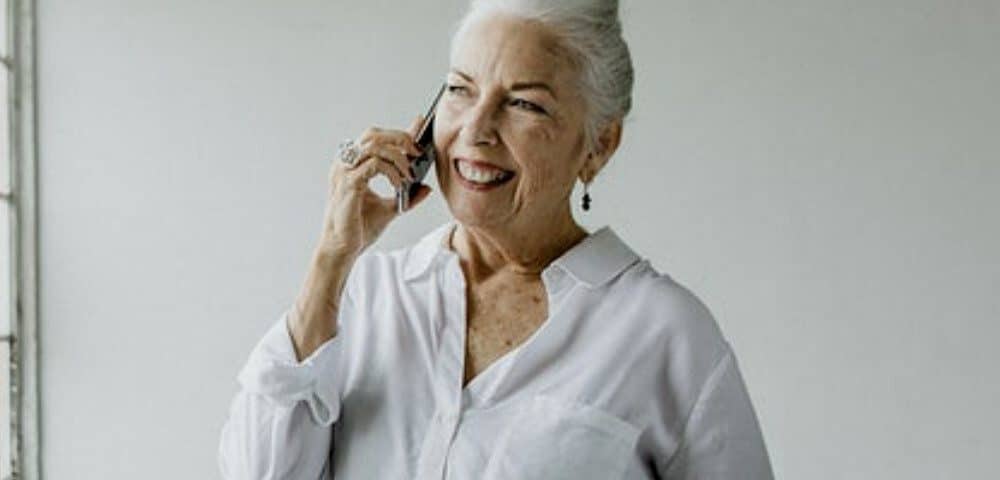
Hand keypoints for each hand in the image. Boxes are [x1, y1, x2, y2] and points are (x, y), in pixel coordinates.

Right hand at [318, 115, 432, 255]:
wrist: (344, 248)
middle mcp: (345, 164)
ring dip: (398, 156)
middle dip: (399, 138)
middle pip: (373, 135)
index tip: (419, 128)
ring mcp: (344, 172)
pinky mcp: (349, 184)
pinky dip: (391, 171)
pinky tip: (399, 184)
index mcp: (352, 165)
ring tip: (408, 174)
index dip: (398, 132)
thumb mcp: (391, 208)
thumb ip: (407, 195)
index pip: (375, 138)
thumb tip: (426, 187)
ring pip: (374, 146)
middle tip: (417, 153)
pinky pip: (374, 165)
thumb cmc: (359, 227)